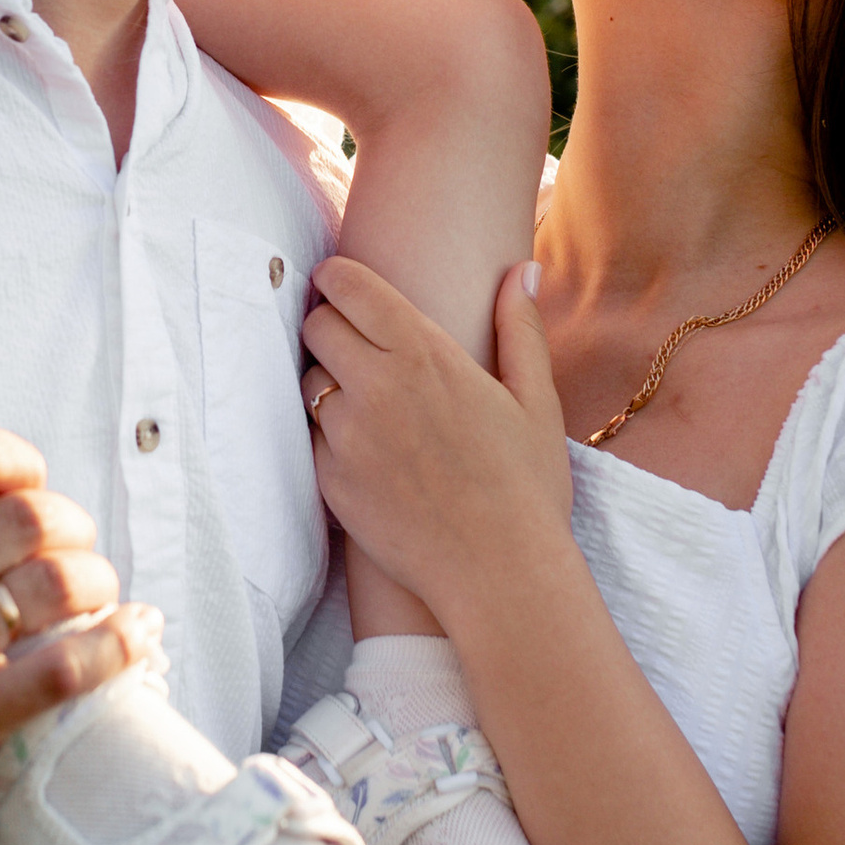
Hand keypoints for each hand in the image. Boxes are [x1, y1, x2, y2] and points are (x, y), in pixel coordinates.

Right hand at [0, 422, 138, 844]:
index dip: (16, 459)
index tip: (29, 480)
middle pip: (24, 518)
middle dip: (69, 522)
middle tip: (72, 542)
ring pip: (53, 586)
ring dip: (95, 579)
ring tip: (95, 589)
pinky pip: (62, 671)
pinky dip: (115, 646)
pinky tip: (135, 634)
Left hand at [299, 258, 573, 620]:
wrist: (499, 573)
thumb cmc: (527, 486)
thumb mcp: (536, 401)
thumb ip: (520, 329)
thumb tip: (523, 270)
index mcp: (424, 354)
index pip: (349, 287)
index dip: (337, 277)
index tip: (340, 281)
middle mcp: (375, 386)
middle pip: (316, 326)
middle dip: (330, 324)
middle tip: (352, 338)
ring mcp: (346, 436)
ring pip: (307, 381)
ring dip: (327, 380)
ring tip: (363, 397)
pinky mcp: (330, 480)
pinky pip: (309, 436)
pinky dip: (327, 433)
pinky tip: (363, 448)